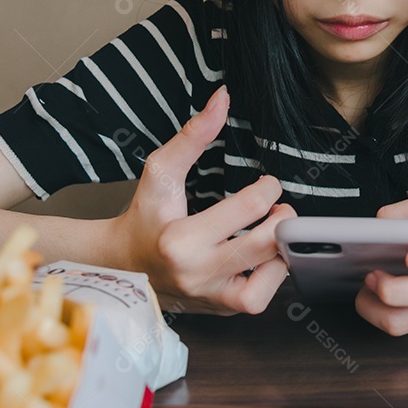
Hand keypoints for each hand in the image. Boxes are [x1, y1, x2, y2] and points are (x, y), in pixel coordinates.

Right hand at [112, 85, 295, 314]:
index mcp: (181, 241)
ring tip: (272, 233)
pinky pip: (260, 298)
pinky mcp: (221, 310)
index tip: (267, 184)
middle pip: (268, 246)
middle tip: (278, 208)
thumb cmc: (144, 216)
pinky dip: (270, 275)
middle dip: (283, 219)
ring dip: (281, 252)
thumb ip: (193, 135)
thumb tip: (223, 97)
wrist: (123, 265)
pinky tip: (261, 257)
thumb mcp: (161, 171)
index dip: (268, 189)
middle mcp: (198, 275)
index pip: (250, 210)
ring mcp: (210, 298)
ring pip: (270, 280)